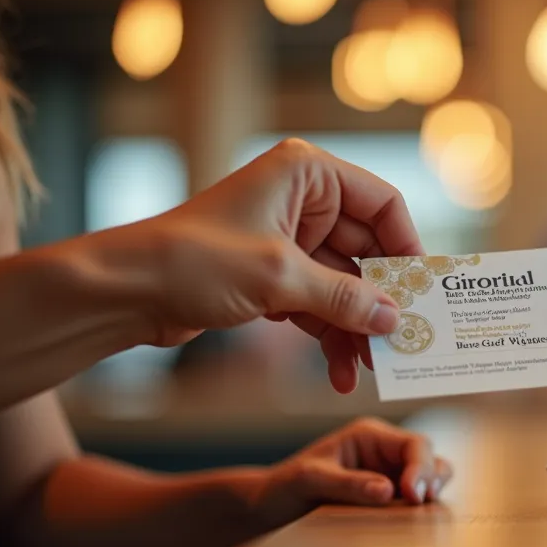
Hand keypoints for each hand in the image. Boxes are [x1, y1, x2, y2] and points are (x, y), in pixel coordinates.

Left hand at [111, 139, 421, 391]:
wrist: (123, 291)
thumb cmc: (192, 261)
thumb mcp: (279, 278)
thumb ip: (344, 297)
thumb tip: (396, 319)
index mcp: (307, 174)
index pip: (383, 204)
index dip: (407, 248)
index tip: (424, 292)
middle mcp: (303, 200)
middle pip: (368, 251)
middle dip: (382, 301)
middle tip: (405, 342)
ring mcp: (289, 240)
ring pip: (345, 285)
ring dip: (358, 327)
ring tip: (372, 369)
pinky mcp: (274, 276)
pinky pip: (321, 305)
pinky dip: (332, 336)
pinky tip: (343, 372)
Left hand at [254, 417, 452, 522]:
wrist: (268, 507)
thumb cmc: (285, 487)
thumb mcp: (310, 481)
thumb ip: (348, 484)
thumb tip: (388, 490)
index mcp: (369, 435)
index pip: (414, 444)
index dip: (421, 469)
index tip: (413, 496)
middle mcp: (384, 452)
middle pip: (429, 458)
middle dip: (431, 480)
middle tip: (419, 505)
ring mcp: (388, 475)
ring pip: (430, 479)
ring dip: (431, 494)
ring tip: (420, 515)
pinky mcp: (386, 498)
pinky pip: (415, 502)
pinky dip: (421, 511)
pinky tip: (410, 523)